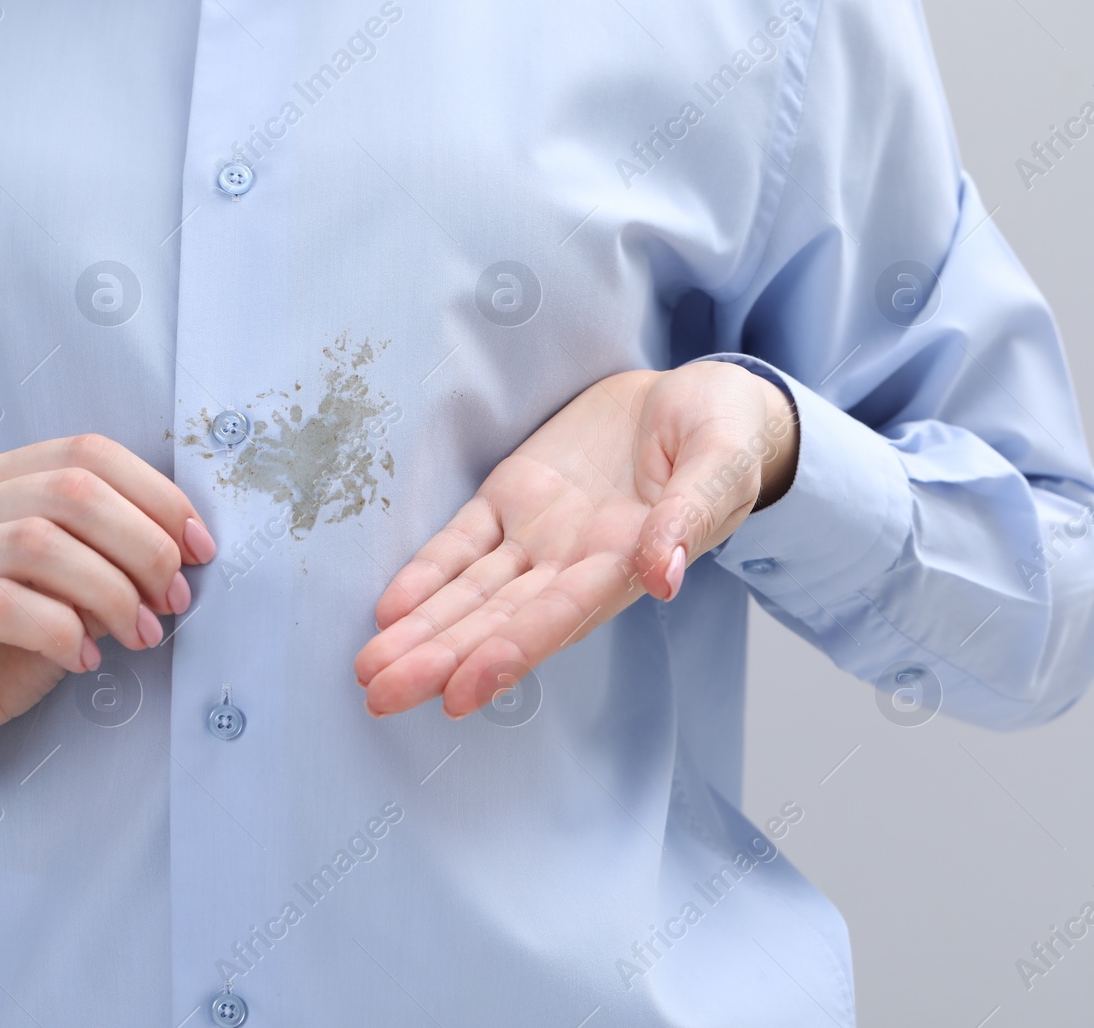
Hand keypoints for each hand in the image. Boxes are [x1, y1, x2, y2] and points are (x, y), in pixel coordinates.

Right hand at [0, 434, 216, 808]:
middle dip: (142, 544)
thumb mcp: (64, 591)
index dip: (156, 495)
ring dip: (110, 590)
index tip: (199, 547)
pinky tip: (84, 657)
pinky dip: (61, 630)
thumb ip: (107, 559)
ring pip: (38, 542)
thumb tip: (183, 552)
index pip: (88, 453)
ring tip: (140, 633)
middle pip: (71, 490)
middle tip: (173, 597)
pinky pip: (3, 605)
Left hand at [354, 361, 796, 718]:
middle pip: (496, 619)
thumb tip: (663, 574)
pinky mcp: (513, 496)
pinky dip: (425, 574)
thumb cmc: (724, 436)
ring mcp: (539, 534)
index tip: (460, 692)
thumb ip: (690, 515)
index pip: (557, 617)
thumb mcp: (720, 464)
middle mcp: (573, 562)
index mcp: (626, 563)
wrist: (698, 398)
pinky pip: (461, 542)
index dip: (508, 653)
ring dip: (420, 631)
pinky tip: (389, 609)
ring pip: (469, 592)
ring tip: (370, 670)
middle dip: (438, 658)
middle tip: (382, 694)